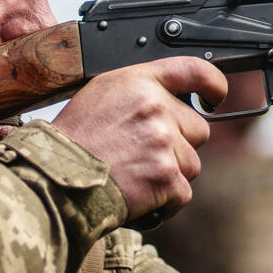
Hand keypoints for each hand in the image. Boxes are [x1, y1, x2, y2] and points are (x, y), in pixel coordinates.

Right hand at [51, 57, 226, 221]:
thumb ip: (139, 93)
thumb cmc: (72, 141)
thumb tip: (169, 102)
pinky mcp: (167, 176)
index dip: (213, 84)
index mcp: (139, 82)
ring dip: (170, 175)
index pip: (193, 70)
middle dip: (179, 145)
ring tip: (134, 175)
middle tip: (143, 155)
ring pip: (191, 164)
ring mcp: (164, 141)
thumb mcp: (100, 96)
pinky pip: (183, 193)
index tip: (215, 97)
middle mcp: (155, 107)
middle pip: (197, 129)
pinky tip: (138, 196)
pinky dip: (165, 202)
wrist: (57, 178)